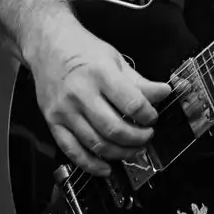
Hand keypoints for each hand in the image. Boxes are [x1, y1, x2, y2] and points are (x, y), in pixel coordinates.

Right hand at [23, 6, 171, 176]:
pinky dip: (91, 165)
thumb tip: (164, 93)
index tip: (153, 117)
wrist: (48, 45)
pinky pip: (72, 151)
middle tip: (147, 136)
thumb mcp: (115, 59)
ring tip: (134, 149)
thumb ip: (139, 81)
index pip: (132, 104)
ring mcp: (64, 110)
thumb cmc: (83, 50)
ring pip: (96, 144)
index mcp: (100, 73)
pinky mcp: (52, 122)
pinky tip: (106, 168)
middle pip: (114, 129)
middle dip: (138, 138)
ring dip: (120, 153)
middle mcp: (80, 93)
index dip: (149, 115)